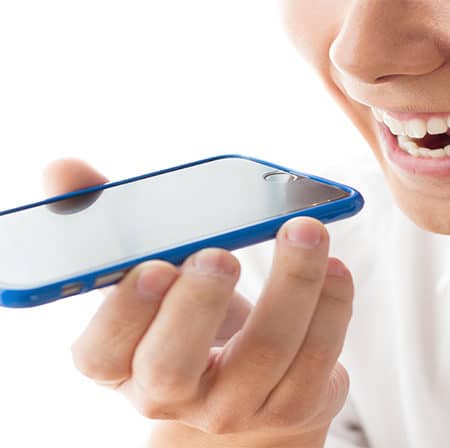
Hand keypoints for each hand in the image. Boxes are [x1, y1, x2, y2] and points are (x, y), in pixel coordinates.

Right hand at [46, 158, 353, 446]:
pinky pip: (316, 361)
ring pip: (264, 355)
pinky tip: (335, 268)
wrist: (239, 384)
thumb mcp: (149, 279)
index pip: (103, 351)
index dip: (124, 312)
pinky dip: (331, 308)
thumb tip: (65, 171)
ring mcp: (233, 408)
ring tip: (306, 232)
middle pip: (174, 365)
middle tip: (222, 252)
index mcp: (121, 362)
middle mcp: (171, 393)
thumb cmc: (186, 320)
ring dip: (291, 286)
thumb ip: (114, 227)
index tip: (156, 265)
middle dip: (199, 303)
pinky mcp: (290, 406)